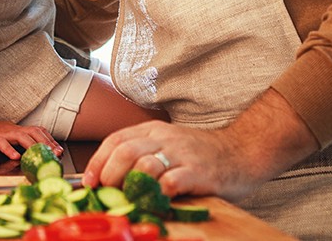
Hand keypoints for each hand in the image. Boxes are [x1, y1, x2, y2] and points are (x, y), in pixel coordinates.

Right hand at [0, 117, 62, 159]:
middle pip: (34, 132)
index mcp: (19, 130)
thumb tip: (36, 156)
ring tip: (41, 155)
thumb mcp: (10, 139)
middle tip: (56, 154)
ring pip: (21, 136)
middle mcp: (14, 130)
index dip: (50, 140)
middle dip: (47, 143)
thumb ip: (21, 144)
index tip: (60, 150)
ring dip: (33, 146)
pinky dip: (9, 149)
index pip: (39, 132)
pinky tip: (15, 157)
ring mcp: (4, 134)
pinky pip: (2, 143)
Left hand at [81, 121, 255, 200]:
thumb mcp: (169, 145)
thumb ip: (143, 155)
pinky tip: (156, 202)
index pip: (116, 140)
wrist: (242, 151)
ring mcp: (182, 154)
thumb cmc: (202, 154)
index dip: (97, 162)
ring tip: (129, 200)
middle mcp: (165, 138)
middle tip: (108, 194)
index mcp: (154, 130)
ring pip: (144, 165)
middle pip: (125, 151)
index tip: (89, 182)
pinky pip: (171, 182)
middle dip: (110, 175)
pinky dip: (158, 194)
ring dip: (131, 186)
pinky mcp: (198, 172)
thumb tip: (109, 180)